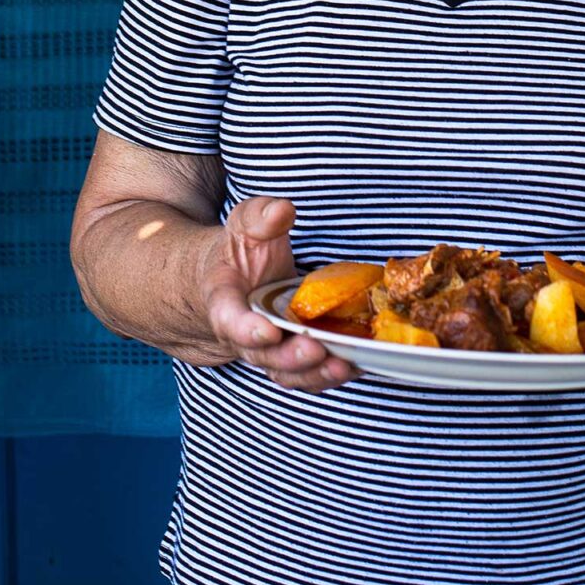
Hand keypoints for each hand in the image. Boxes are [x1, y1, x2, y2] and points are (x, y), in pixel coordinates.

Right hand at [199, 196, 355, 392]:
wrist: (236, 279)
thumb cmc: (241, 251)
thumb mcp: (245, 225)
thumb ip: (260, 218)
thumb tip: (282, 210)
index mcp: (224, 302)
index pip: (229, 319)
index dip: (246, 330)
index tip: (268, 331)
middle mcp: (244, 335)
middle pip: (263, 355)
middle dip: (291, 356)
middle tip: (317, 348)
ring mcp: (270, 350)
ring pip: (287, 372)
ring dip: (315, 373)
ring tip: (344, 365)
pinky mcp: (293, 356)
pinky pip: (310, 373)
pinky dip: (332, 373)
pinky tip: (360, 363)